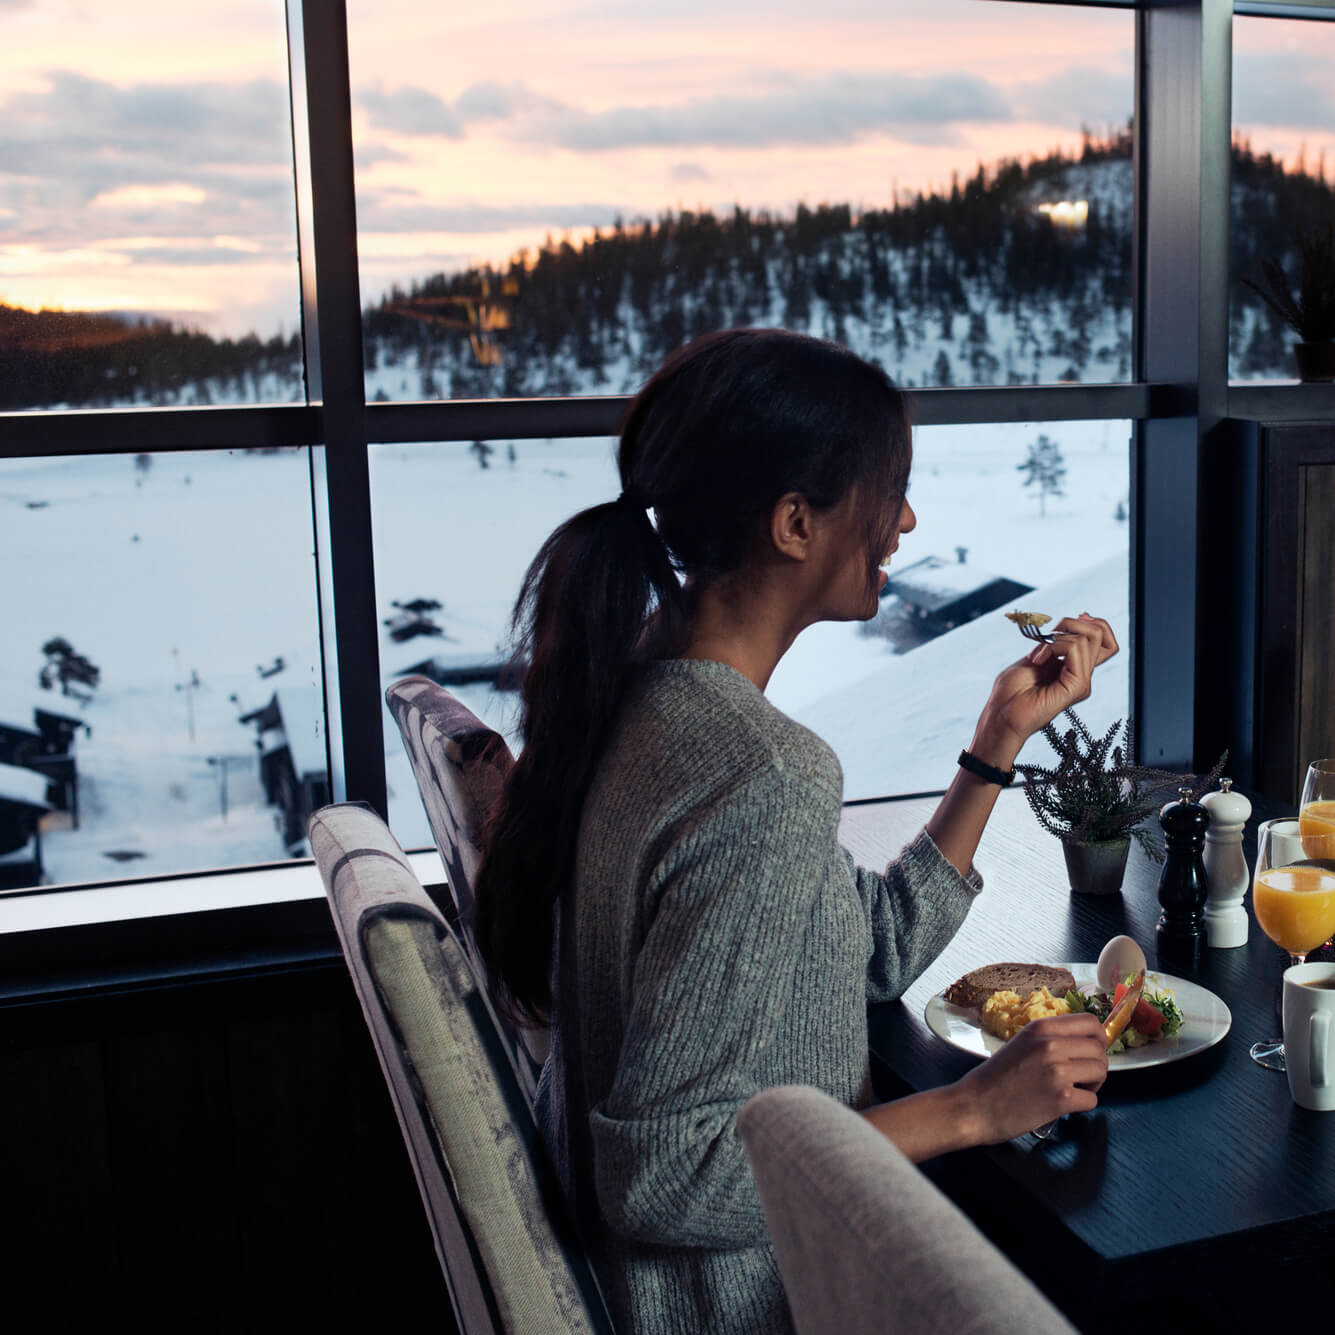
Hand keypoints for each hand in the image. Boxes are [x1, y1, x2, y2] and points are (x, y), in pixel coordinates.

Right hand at [952, 1013, 1108, 1144]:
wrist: (974, 1105)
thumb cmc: (995, 1078)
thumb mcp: (1021, 1043)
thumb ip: (1050, 1038)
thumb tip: (1084, 1042)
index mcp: (1040, 1028)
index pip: (1091, 1022)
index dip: (1098, 1037)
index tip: (1092, 1049)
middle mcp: (1050, 1045)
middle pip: (1100, 1049)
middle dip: (1096, 1064)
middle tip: (1081, 1076)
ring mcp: (1057, 1071)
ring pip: (1101, 1071)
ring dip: (1093, 1084)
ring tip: (1073, 1089)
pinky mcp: (1060, 1099)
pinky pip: (1092, 1099)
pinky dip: (1083, 1104)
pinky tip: (1064, 1104)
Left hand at [971, 612, 1118, 764]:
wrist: (1000, 715)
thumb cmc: (1010, 691)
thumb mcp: (1035, 657)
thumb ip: (1057, 643)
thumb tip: (1079, 621)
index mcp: (1074, 668)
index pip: (1105, 641)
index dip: (1096, 624)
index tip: (1072, 620)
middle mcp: (1082, 675)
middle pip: (1100, 635)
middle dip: (1072, 623)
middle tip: (1049, 635)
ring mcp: (1082, 682)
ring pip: (1089, 639)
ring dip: (1056, 637)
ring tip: (1038, 655)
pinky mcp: (1077, 687)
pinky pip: (1075, 650)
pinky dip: (1052, 646)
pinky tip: (1037, 660)